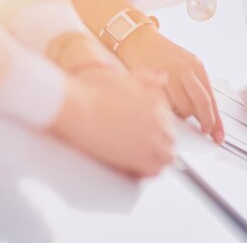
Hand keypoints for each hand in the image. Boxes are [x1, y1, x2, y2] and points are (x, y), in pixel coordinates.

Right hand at [49, 69, 174, 176]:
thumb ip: (145, 78)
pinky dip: (148, 171)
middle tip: (141, 148)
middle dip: (160, 144)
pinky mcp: (138, 156)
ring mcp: (150, 138)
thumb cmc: (90, 90)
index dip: (158, 129)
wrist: (75, 106)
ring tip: (140, 160)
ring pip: (168, 155)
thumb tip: (163, 76)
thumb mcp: (122, 77)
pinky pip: (155, 169)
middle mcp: (158, 119)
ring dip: (158, 158)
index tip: (145, 133)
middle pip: (171, 138)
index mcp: (155, 100)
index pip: (168, 120)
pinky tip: (135, 169)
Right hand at [117, 27, 223, 143]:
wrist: (138, 40)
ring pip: (182, 108)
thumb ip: (197, 86)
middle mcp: (185, 69)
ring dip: (182, 115)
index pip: (211, 98)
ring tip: (177, 109)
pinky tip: (164, 105)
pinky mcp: (152, 80)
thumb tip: (207, 115)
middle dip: (204, 121)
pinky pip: (164, 105)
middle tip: (203, 130)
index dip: (216, 120)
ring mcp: (168, 74)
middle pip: (200, 104)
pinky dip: (167, 111)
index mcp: (197, 66)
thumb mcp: (186, 64)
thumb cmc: (164, 56)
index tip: (218, 134)